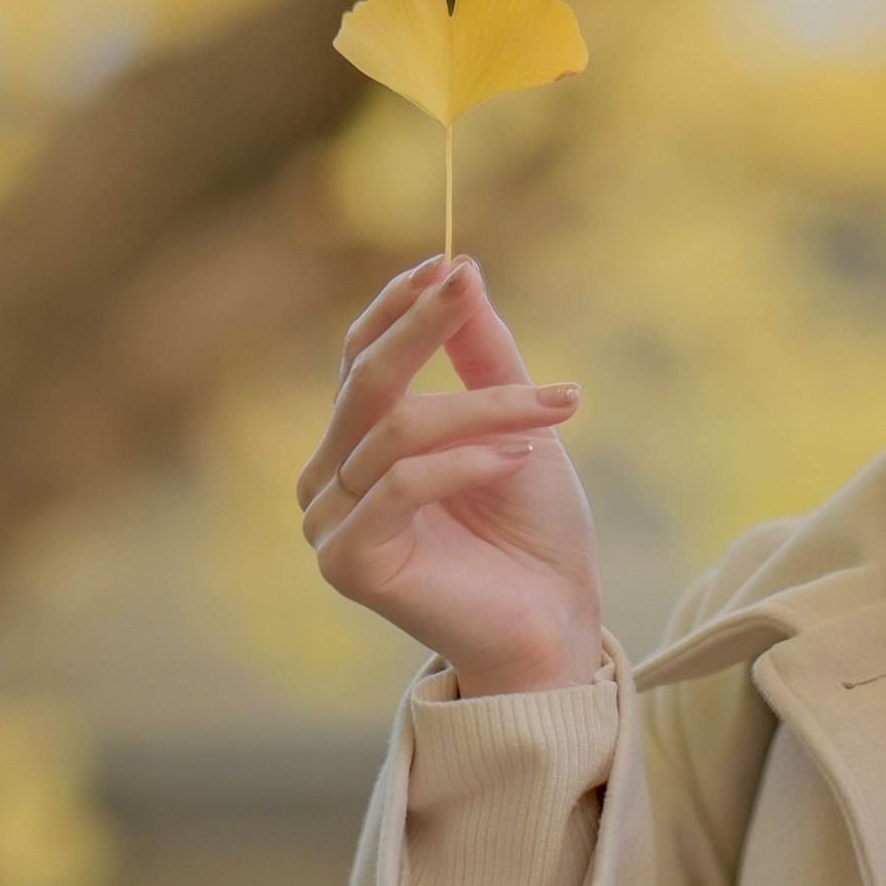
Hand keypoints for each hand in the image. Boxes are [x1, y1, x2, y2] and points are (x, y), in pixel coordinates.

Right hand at [299, 254, 604, 695]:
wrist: (556, 622)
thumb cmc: (532, 529)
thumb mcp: (514, 421)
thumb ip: (480, 354)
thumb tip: (461, 267)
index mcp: (356, 445)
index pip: (359, 358)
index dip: (398, 306)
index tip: (450, 263)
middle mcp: (329, 480)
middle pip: (369, 382)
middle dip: (425, 327)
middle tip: (467, 282)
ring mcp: (330, 524)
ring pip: (398, 430)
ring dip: (485, 410)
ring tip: (556, 412)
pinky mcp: (349, 563)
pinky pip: (399, 485)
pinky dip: (463, 464)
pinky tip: (516, 460)